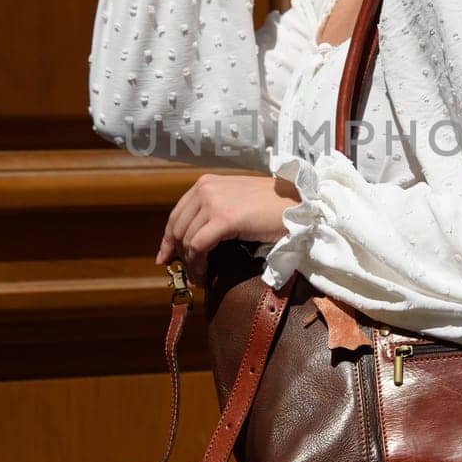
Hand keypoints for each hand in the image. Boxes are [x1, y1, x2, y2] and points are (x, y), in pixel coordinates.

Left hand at [156, 171, 300, 284]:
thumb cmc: (272, 205)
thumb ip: (214, 210)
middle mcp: (205, 189)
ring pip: (187, 239)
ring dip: (190, 263)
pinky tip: (204, 274)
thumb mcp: (235, 201)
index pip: (177, 213)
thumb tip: (196, 236)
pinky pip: (199, 246)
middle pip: (177, 228)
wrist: (297, 204)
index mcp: (206, 183)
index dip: (167, 238)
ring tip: (199, 277)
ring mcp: (213, 202)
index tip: (164, 257)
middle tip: (185, 272)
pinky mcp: (224, 218)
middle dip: (177, 253)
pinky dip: (198, 264)